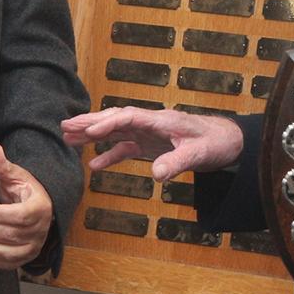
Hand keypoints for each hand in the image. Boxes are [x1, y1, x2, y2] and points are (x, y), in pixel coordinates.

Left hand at [0, 143, 53, 269]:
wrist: (35, 207)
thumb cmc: (24, 190)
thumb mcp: (15, 175)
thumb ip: (2, 165)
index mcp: (41, 207)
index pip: (19, 215)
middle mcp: (41, 230)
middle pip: (10, 234)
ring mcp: (34, 246)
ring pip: (7, 252)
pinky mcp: (25, 257)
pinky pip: (7, 264)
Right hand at [61, 106, 242, 180]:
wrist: (228, 142)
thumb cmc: (216, 142)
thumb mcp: (199, 154)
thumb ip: (177, 163)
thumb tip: (157, 176)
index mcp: (161, 120)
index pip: (128, 117)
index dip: (108, 123)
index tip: (89, 131)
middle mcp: (151, 124)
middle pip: (116, 119)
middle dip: (90, 122)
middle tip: (65, 125)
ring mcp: (149, 135)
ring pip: (116, 132)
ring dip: (93, 134)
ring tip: (68, 137)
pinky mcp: (151, 147)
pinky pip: (126, 149)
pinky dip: (109, 155)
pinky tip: (93, 165)